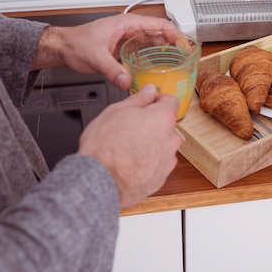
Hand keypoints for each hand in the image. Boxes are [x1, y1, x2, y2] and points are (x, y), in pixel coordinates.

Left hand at [33, 13, 184, 89]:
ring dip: (166, 50)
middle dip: (175, 43)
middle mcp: (129, 29)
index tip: (185, 44)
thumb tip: (127, 81)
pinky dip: (155, 57)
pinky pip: (145, 50)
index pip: (159, 24)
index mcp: (126, 24)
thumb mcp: (95, 58)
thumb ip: (112, 70)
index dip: (175, 33)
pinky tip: (159, 68)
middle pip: (160, 33)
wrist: (63, 47)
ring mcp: (127, 38)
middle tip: (187, 57)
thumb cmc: (75, 44)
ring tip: (178, 62)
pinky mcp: (124, 48)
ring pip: (153, 42)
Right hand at [77, 85, 181, 207]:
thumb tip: (148, 91)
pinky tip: (130, 163)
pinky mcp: (161, 178)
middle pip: (166, 125)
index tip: (149, 103)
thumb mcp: (116, 111)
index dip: (158, 100)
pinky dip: (147, 162)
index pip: (171, 101)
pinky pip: (157, 164)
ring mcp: (168, 160)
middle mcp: (171, 139)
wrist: (101, 180)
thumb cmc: (105, 146)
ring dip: (150, 144)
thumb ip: (138, 99)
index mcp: (163, 119)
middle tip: (130, 128)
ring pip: (162, 146)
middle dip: (152, 124)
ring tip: (127, 149)